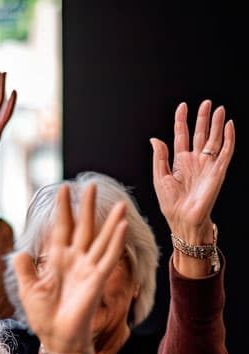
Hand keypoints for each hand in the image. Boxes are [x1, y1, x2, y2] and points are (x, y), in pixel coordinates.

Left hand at [13, 183, 127, 353]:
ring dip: (111, 222)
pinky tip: (121, 227)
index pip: (61, 228)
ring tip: (120, 203)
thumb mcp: (28, 289)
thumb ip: (24, 269)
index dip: (63, 209)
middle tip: (90, 185)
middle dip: (86, 207)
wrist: (55, 337)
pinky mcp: (97, 280)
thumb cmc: (43, 315)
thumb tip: (18, 251)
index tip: (64, 188)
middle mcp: (75, 260)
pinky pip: (108, 258)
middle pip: (83, 227)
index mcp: (58, 260)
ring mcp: (88, 269)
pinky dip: (115, 243)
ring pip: (101, 240)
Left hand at [151, 100, 233, 238]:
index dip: (182, 121)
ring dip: (217, 124)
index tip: (182, 106)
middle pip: (200, 134)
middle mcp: (195, 161)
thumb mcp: (159, 178)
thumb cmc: (170, 203)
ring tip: (219, 109)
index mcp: (179, 162)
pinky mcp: (218, 170)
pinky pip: (226, 151)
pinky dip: (229, 138)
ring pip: (214, 139)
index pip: (182, 136)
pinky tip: (229, 125)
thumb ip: (160, 157)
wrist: (183, 219)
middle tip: (206, 103)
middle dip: (203, 118)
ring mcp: (207, 164)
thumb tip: (155, 138)